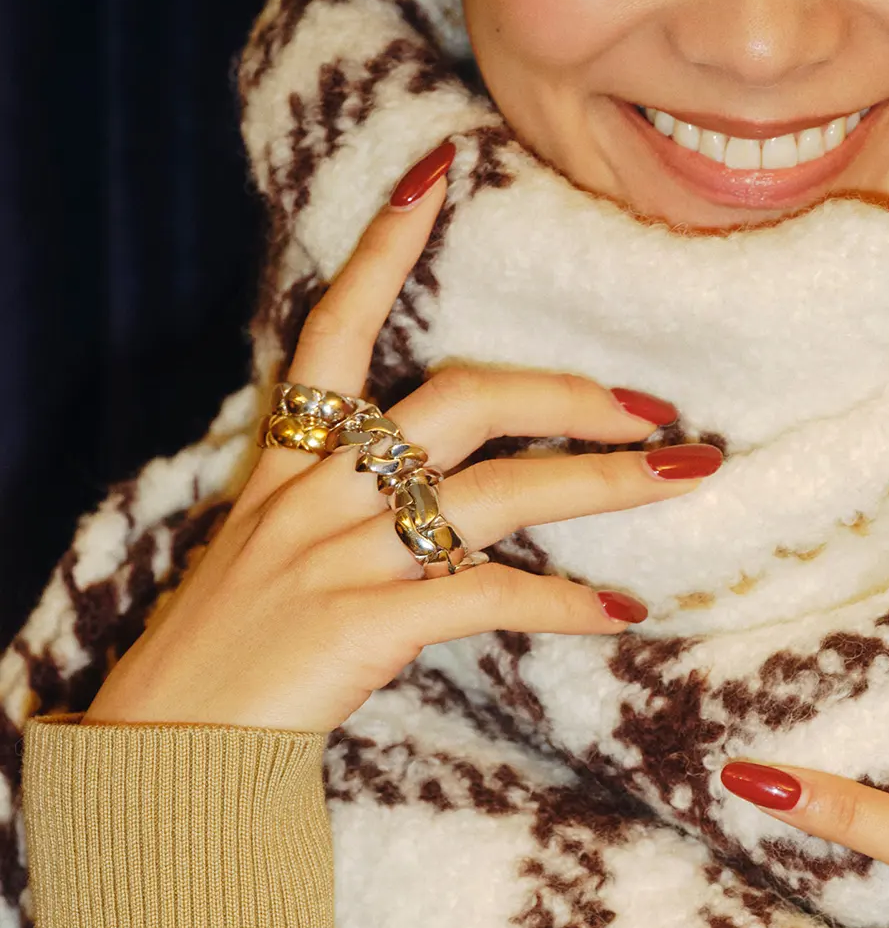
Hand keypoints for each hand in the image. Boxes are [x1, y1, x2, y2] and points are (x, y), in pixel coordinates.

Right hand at [89, 143, 716, 730]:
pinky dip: (563, 602)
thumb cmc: (233, 664)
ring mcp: (336, 555)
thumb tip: (435, 503)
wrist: (167, 751)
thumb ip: (340, 516)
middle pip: (458, 401)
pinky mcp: (360, 624)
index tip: (440, 175)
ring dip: (603, 481)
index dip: (384, 249)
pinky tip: (620, 610)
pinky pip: (487, 593)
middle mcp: (314, 495)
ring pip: (496, 491)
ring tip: (682, 475)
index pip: (333, 329)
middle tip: (654, 408)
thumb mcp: (273, 563)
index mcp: (289, 469)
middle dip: (568, 396)